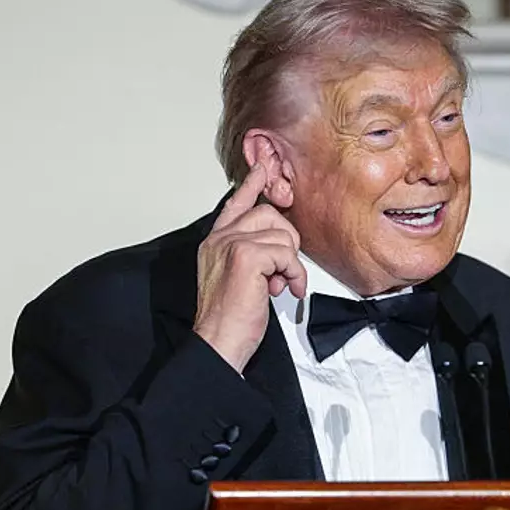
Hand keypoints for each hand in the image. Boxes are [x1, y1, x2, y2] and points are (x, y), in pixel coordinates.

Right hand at [193, 164, 307, 373]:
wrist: (219, 341)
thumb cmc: (229, 317)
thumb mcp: (238, 279)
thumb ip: (252, 257)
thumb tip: (278, 251)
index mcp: (215, 242)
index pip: (235, 204)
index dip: (251, 185)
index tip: (262, 168)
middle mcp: (220, 238)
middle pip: (269, 214)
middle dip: (286, 241)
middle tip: (282, 270)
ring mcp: (232, 244)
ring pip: (282, 235)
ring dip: (291, 264)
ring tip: (279, 284)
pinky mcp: (247, 257)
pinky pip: (287, 254)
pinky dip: (294, 274)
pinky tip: (285, 290)